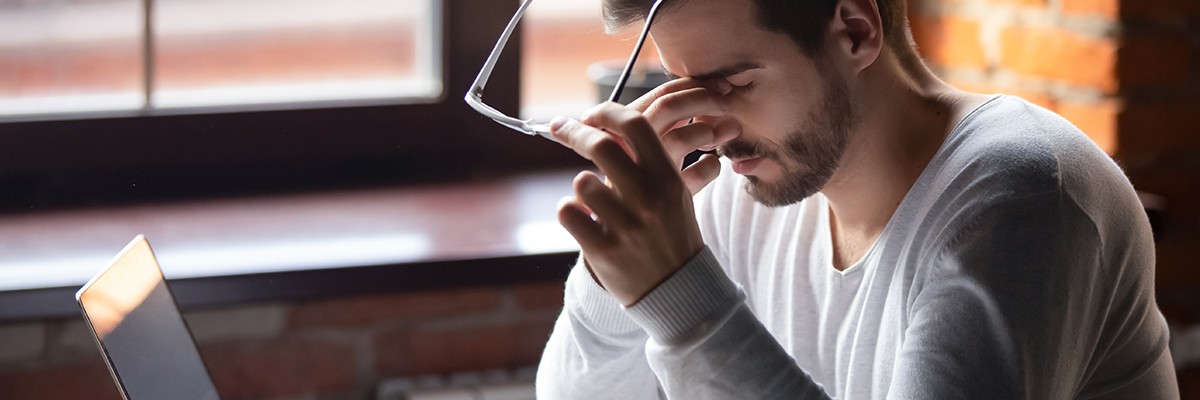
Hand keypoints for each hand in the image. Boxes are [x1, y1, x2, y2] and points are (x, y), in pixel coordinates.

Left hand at [550, 79, 733, 305]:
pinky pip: (568, 211)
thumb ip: (649, 161)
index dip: (607, 112)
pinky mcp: (603, 249)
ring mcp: (625, 225)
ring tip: (594, 202)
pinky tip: (583, 219)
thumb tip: (614, 124)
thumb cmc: (673, 234)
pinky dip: (571, 212)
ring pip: (581, 181)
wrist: (678, 290)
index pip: (635, 125)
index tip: (590, 114)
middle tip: (561, 128)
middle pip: (600, 145)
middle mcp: (647, 198)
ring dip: (582, 187)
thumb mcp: (674, 193)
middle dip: (575, 132)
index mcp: (668, 179)